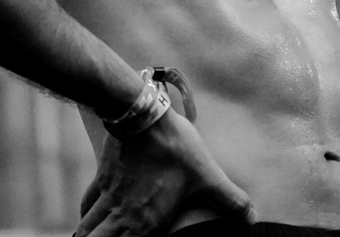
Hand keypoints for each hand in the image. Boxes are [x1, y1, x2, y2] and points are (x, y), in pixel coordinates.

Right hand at [76, 107, 254, 236]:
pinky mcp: (101, 179)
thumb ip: (231, 199)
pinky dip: (85, 218)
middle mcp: (123, 218)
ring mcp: (109, 199)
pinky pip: (87, 206)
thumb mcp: (208, 175)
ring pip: (86, 231)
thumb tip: (253, 217)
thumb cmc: (176, 147)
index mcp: (146, 225)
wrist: (142, 114)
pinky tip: (86, 221)